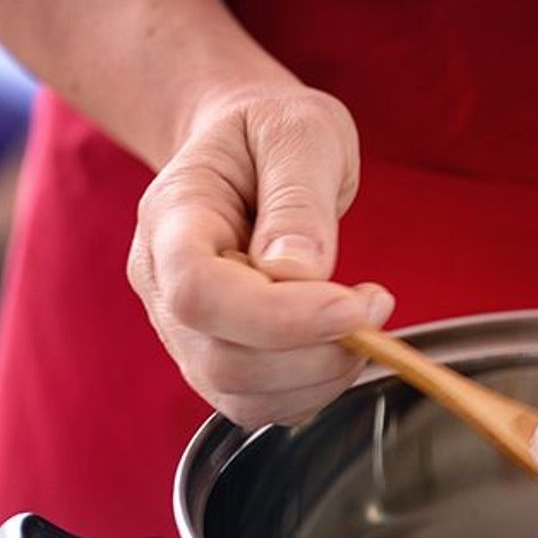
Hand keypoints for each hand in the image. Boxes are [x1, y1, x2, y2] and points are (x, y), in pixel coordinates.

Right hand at [127, 86, 391, 428]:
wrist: (248, 146)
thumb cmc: (271, 131)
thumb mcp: (300, 132)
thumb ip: (298, 198)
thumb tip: (299, 272)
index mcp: (171, 220)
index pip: (200, 294)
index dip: (280, 318)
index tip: (355, 305)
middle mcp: (163, 286)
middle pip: (224, 360)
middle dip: (317, 351)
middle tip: (374, 305)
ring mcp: (185, 331)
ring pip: (243, 395)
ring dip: (322, 375)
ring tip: (362, 319)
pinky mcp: (219, 359)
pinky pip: (261, 406)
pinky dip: (314, 388)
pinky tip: (340, 342)